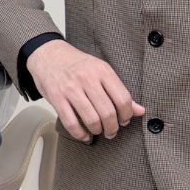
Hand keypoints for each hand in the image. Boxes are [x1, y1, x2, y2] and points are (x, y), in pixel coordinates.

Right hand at [27, 39, 144, 140]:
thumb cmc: (77, 64)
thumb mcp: (101, 71)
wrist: (48, 54)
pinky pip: (71, 123)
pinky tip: (84, 135)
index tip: (124, 120)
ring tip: (98, 131)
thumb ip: (119, 91)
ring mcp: (71, 89)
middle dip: (112, 128)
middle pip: (108, 112)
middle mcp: (88, 78)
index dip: (126, 115)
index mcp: (102, 70)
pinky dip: (80, 134)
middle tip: (111, 131)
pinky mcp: (57, 98)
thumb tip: (140, 111)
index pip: (123, 99)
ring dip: (98, 131)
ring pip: (91, 119)